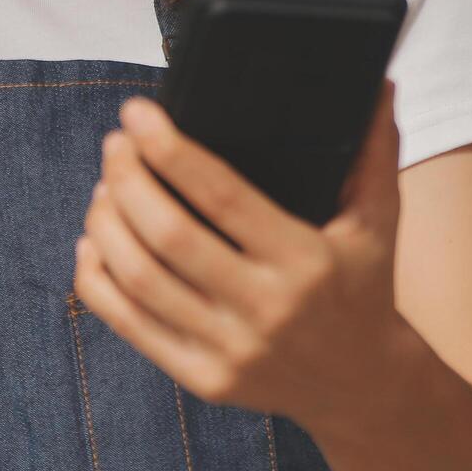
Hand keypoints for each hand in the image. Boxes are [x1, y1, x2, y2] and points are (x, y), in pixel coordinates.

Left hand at [73, 83, 413, 431]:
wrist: (365, 388)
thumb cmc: (364, 289)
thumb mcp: (380, 222)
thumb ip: (373, 152)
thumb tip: (376, 83)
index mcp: (306, 260)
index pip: (221, 195)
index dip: (169, 149)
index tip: (136, 114)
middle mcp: (266, 308)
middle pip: (167, 235)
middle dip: (126, 181)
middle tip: (114, 147)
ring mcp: (230, 349)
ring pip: (138, 279)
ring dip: (105, 225)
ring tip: (102, 189)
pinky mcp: (202, 380)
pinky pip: (127, 325)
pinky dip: (96, 280)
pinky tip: (91, 244)